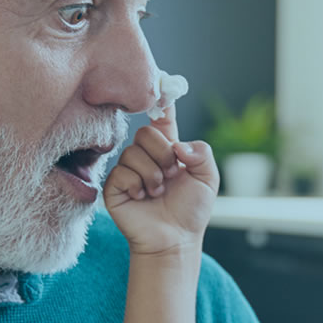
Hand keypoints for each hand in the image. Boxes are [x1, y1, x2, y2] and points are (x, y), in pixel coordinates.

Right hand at [105, 105, 219, 256]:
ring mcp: (128, 170)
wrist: (175, 238)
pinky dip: (138, 185)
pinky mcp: (113, 186)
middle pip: (146, 133)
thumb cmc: (191, 211)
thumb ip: (201, 153)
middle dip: (163, 155)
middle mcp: (146, 155)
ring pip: (133, 153)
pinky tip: (143, 198)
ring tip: (158, 192)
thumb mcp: (208, 178)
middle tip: (171, 176)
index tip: (161, 83)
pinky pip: (122, 172)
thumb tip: (178, 145)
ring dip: (153, 175)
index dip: (160, 99)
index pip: (161, 116)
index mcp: (168, 148)